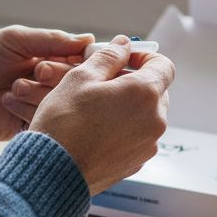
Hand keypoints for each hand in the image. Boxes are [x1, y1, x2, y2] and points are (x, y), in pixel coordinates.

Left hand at [0, 26, 93, 139]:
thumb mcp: (15, 40)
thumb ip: (51, 40)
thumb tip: (91, 39)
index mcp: (52, 59)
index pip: (82, 61)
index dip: (79, 60)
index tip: (71, 58)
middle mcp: (52, 84)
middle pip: (76, 84)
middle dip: (57, 76)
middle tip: (37, 71)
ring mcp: (43, 106)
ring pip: (63, 105)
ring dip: (40, 93)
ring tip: (15, 86)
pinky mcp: (31, 127)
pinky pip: (46, 124)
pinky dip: (30, 111)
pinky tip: (9, 101)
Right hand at [28, 36, 174, 193]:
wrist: (52, 172)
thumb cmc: (63, 123)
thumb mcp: (81, 77)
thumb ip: (109, 56)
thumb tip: (124, 45)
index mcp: (145, 94)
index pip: (163, 65)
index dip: (144, 58)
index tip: (125, 59)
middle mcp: (154, 120)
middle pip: (156, 91)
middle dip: (135, 82)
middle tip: (105, 82)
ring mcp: (147, 145)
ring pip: (146, 115)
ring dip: (129, 107)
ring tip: (97, 108)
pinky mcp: (137, 163)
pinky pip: (137, 137)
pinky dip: (124, 129)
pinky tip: (97, 130)